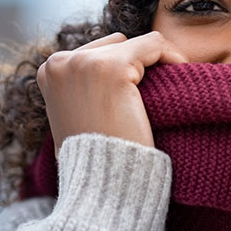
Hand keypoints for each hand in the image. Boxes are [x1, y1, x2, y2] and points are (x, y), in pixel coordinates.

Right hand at [36, 31, 187, 153]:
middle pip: (117, 44)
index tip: (147, 92)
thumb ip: (85, 88)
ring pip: (138, 44)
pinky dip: (172, 57)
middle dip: (139, 67)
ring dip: (156, 64)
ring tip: (168, 90)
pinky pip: (154, 44)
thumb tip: (111, 76)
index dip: (128, 70)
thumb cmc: (97, 158)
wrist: (102, 187)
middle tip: (159, 96)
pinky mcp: (111, 68)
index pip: (99, 51)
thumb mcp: (79, 115)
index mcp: (49, 70)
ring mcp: (84, 63)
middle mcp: (60, 61)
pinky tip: (181, 75)